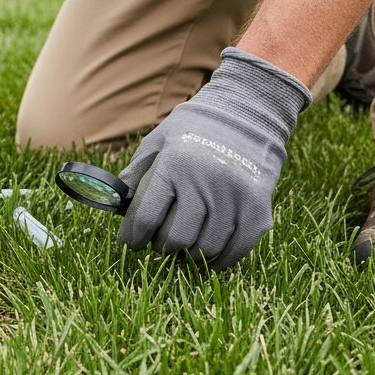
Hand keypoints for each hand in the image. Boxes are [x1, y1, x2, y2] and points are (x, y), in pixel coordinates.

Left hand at [116, 48, 310, 269]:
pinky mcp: (258, 209)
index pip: (146, 216)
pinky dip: (219, 260)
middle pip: (176, 238)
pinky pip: (236, 250)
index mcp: (174, 165)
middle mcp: (204, 182)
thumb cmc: (191, 131)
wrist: (245, 114)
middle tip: (159, 242)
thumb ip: (136, 176)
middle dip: (161, 245)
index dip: (133, 237)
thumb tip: (117, 207)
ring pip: (205, 248)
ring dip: (190, 254)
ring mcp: (234, 197)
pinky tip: (208, 255)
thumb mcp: (156, 143)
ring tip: (183, 245)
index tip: (130, 243)